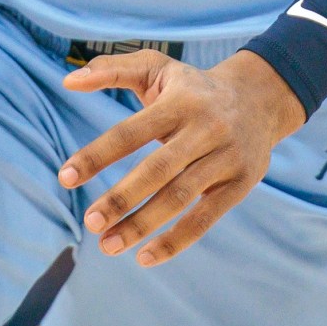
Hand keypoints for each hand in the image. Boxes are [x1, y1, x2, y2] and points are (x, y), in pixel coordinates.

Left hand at [57, 49, 306, 266]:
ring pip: (180, 197)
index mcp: (179, 101)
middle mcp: (204, 128)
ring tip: (107, 245)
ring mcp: (225, 156)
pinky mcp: (241, 182)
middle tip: (90, 222)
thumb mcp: (156, 68)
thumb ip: (111, 70)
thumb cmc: (193, 88)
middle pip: (157, 169)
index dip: (98, 155)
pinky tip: (145, 257)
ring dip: (142, 225)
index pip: (131, 132)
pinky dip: (177, 241)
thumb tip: (67, 81)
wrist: (261, 97)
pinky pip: (207, 217)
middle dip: (121, 198)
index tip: (65, 178)